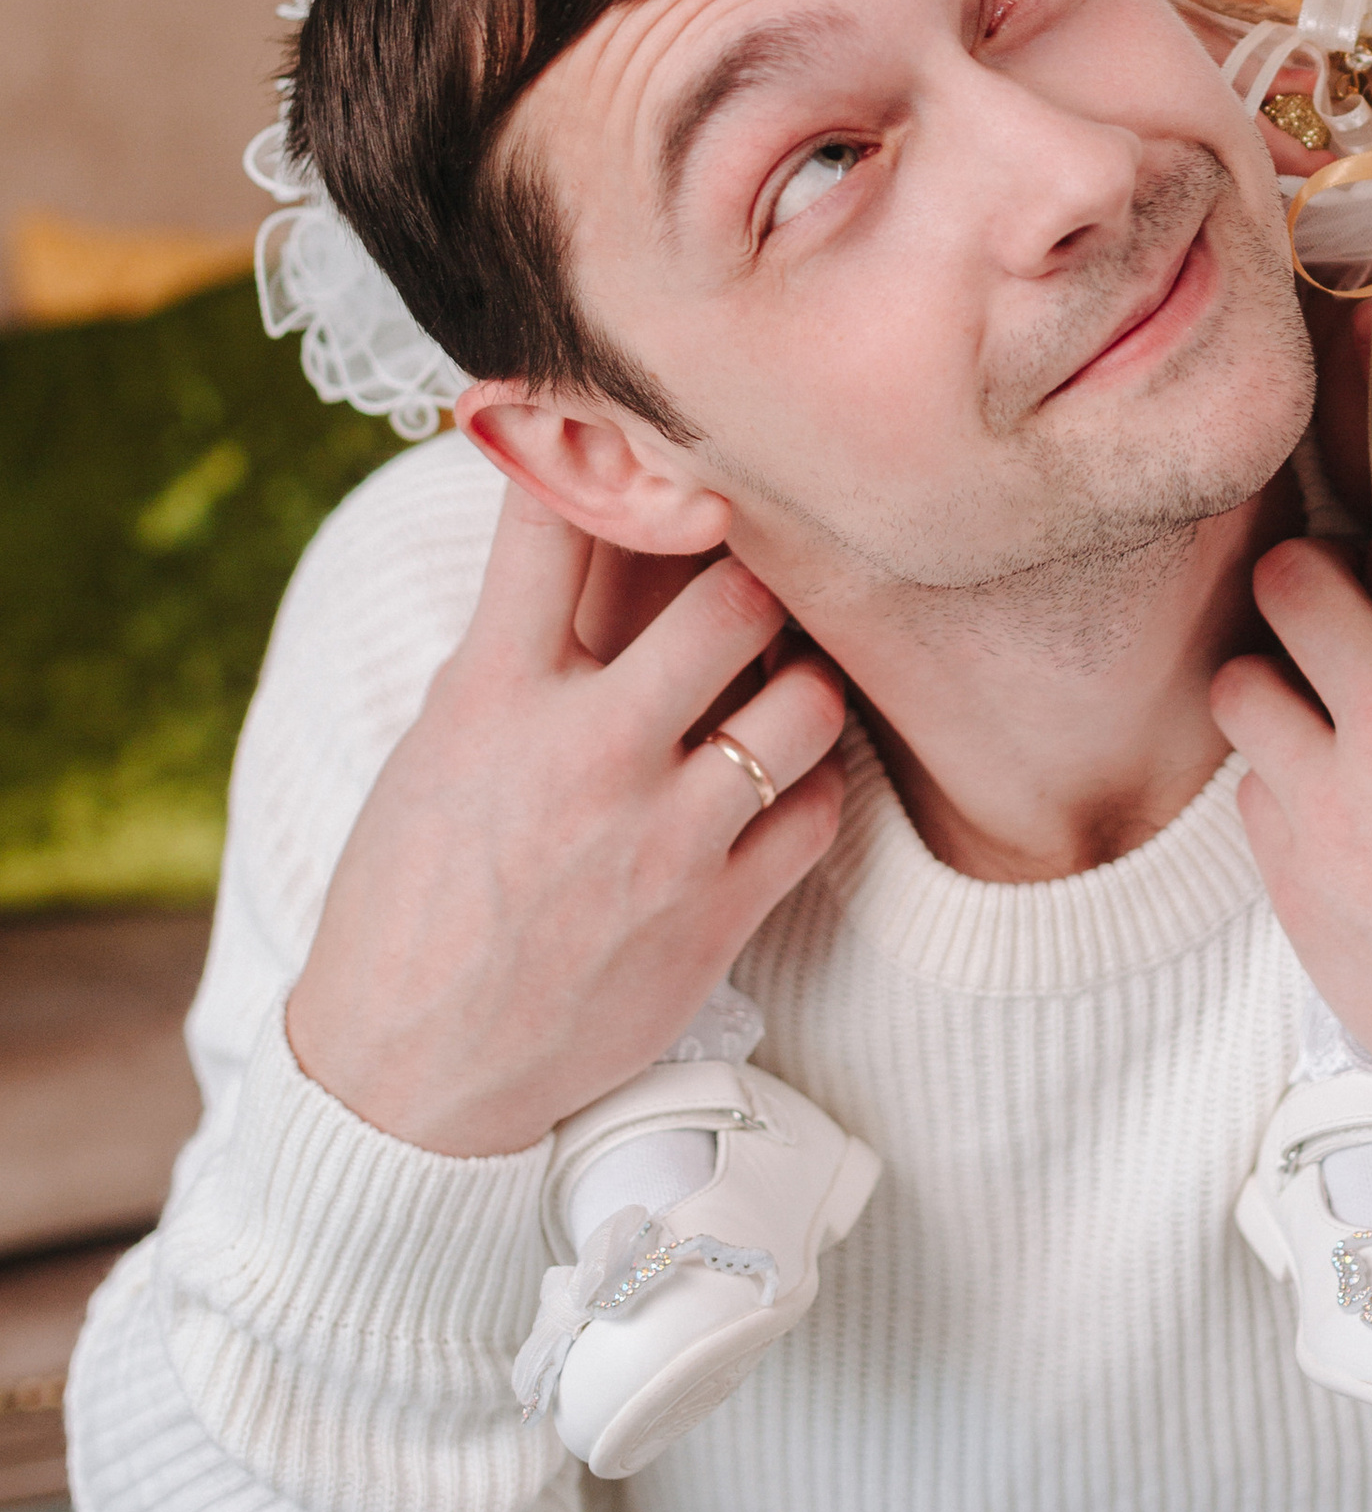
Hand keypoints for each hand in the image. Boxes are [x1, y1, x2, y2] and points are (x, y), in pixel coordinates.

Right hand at [285, 487, 846, 1157]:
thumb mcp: (440, 740)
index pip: (555, 523)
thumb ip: (515, 636)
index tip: (651, 436)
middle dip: (756, 576)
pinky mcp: (715, 916)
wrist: (409, 1075)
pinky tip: (778, 784)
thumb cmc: (417, 890)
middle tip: (760, 580)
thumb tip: (577, 514)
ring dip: (805, 681)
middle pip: (731, 595)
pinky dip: (812, 786)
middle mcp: (583, 752)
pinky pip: (821, 810)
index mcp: (491, 693)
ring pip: (805, 699)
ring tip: (783, 682)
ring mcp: (659, 837)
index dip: (611, 458)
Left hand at [1214, 320, 1371, 1198]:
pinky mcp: (1296, 880)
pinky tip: (1338, 809)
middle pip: (1294, 581)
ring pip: (1239, 685)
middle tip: (1335, 607)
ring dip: (1271, 681)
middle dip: (1306, 577)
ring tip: (1316, 708)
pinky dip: (1285, 785)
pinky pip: (1253, 792)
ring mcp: (1341, 805)